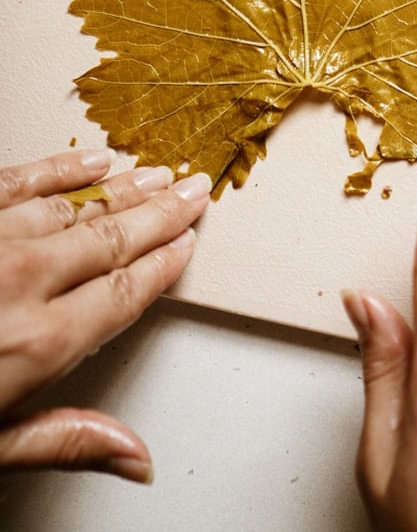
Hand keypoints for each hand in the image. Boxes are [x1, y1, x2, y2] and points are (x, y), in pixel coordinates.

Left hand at [0, 148, 210, 481]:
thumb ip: (62, 438)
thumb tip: (133, 454)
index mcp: (38, 343)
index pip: (127, 291)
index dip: (166, 262)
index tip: (190, 242)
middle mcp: (23, 281)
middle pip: (115, 239)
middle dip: (163, 213)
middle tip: (196, 190)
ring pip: (78, 204)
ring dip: (124, 187)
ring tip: (156, 172)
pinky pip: (23, 178)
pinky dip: (63, 166)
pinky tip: (91, 158)